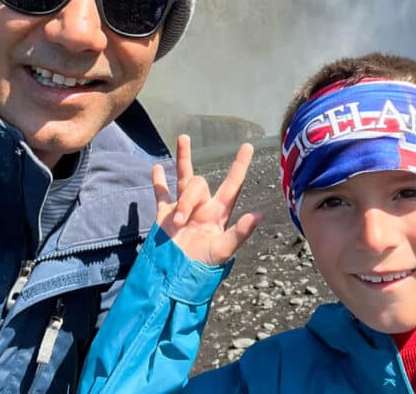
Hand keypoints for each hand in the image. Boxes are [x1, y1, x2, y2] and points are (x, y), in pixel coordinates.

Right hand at [152, 134, 262, 265]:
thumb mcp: (223, 249)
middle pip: (198, 184)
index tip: (248, 146)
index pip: (232, 184)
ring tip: (184, 138)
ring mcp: (182, 210)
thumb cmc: (202, 267)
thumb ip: (240, 231)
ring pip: (184, 178)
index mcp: (218, 213)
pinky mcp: (164, 216)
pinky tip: (155, 169)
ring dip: (182, 162)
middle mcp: (202, 208)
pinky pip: (162, 194)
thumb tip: (260, 214)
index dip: (240, 165)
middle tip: (180, 223)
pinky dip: (159, 182)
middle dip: (188, 198)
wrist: (174, 278)